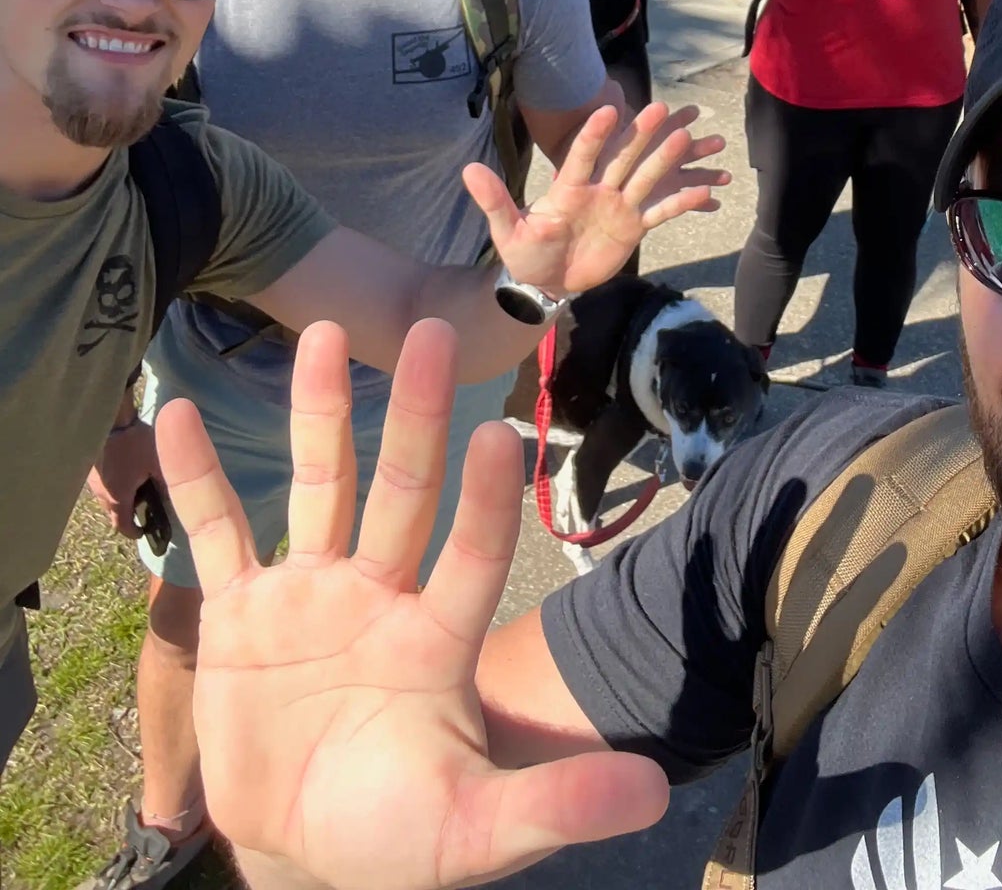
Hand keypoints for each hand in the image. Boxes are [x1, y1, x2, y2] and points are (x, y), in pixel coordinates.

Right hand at [87, 418, 162, 536]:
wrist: (106, 417)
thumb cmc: (133, 442)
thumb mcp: (157, 463)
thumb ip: (165, 483)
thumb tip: (171, 498)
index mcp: (117, 500)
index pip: (122, 527)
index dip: (134, 532)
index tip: (144, 531)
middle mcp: (100, 494)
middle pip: (114, 512)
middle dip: (128, 512)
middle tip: (144, 503)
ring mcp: (90, 480)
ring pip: (107, 495)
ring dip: (120, 494)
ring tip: (136, 482)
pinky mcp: (88, 465)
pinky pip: (102, 480)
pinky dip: (113, 480)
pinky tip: (124, 465)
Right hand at [155, 320, 668, 889]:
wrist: (300, 848)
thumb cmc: (396, 834)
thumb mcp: (475, 832)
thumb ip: (555, 807)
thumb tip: (657, 794)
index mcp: (438, 637)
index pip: (473, 555)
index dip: (487, 501)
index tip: (499, 435)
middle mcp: (380, 593)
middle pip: (402, 491)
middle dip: (415, 414)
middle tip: (430, 329)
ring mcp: (310, 593)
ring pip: (320, 484)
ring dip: (319, 410)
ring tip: (324, 330)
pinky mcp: (242, 612)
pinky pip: (218, 531)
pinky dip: (196, 475)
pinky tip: (178, 414)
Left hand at [463, 102, 728, 297]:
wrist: (545, 282)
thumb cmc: (524, 253)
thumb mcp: (507, 229)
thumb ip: (494, 199)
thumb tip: (468, 170)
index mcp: (568, 187)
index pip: (582, 154)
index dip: (595, 134)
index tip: (609, 108)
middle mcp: (598, 189)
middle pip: (622, 158)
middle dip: (639, 134)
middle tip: (659, 107)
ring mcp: (618, 207)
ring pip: (645, 179)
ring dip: (664, 159)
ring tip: (686, 136)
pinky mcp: (633, 228)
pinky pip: (660, 213)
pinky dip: (680, 203)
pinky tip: (704, 192)